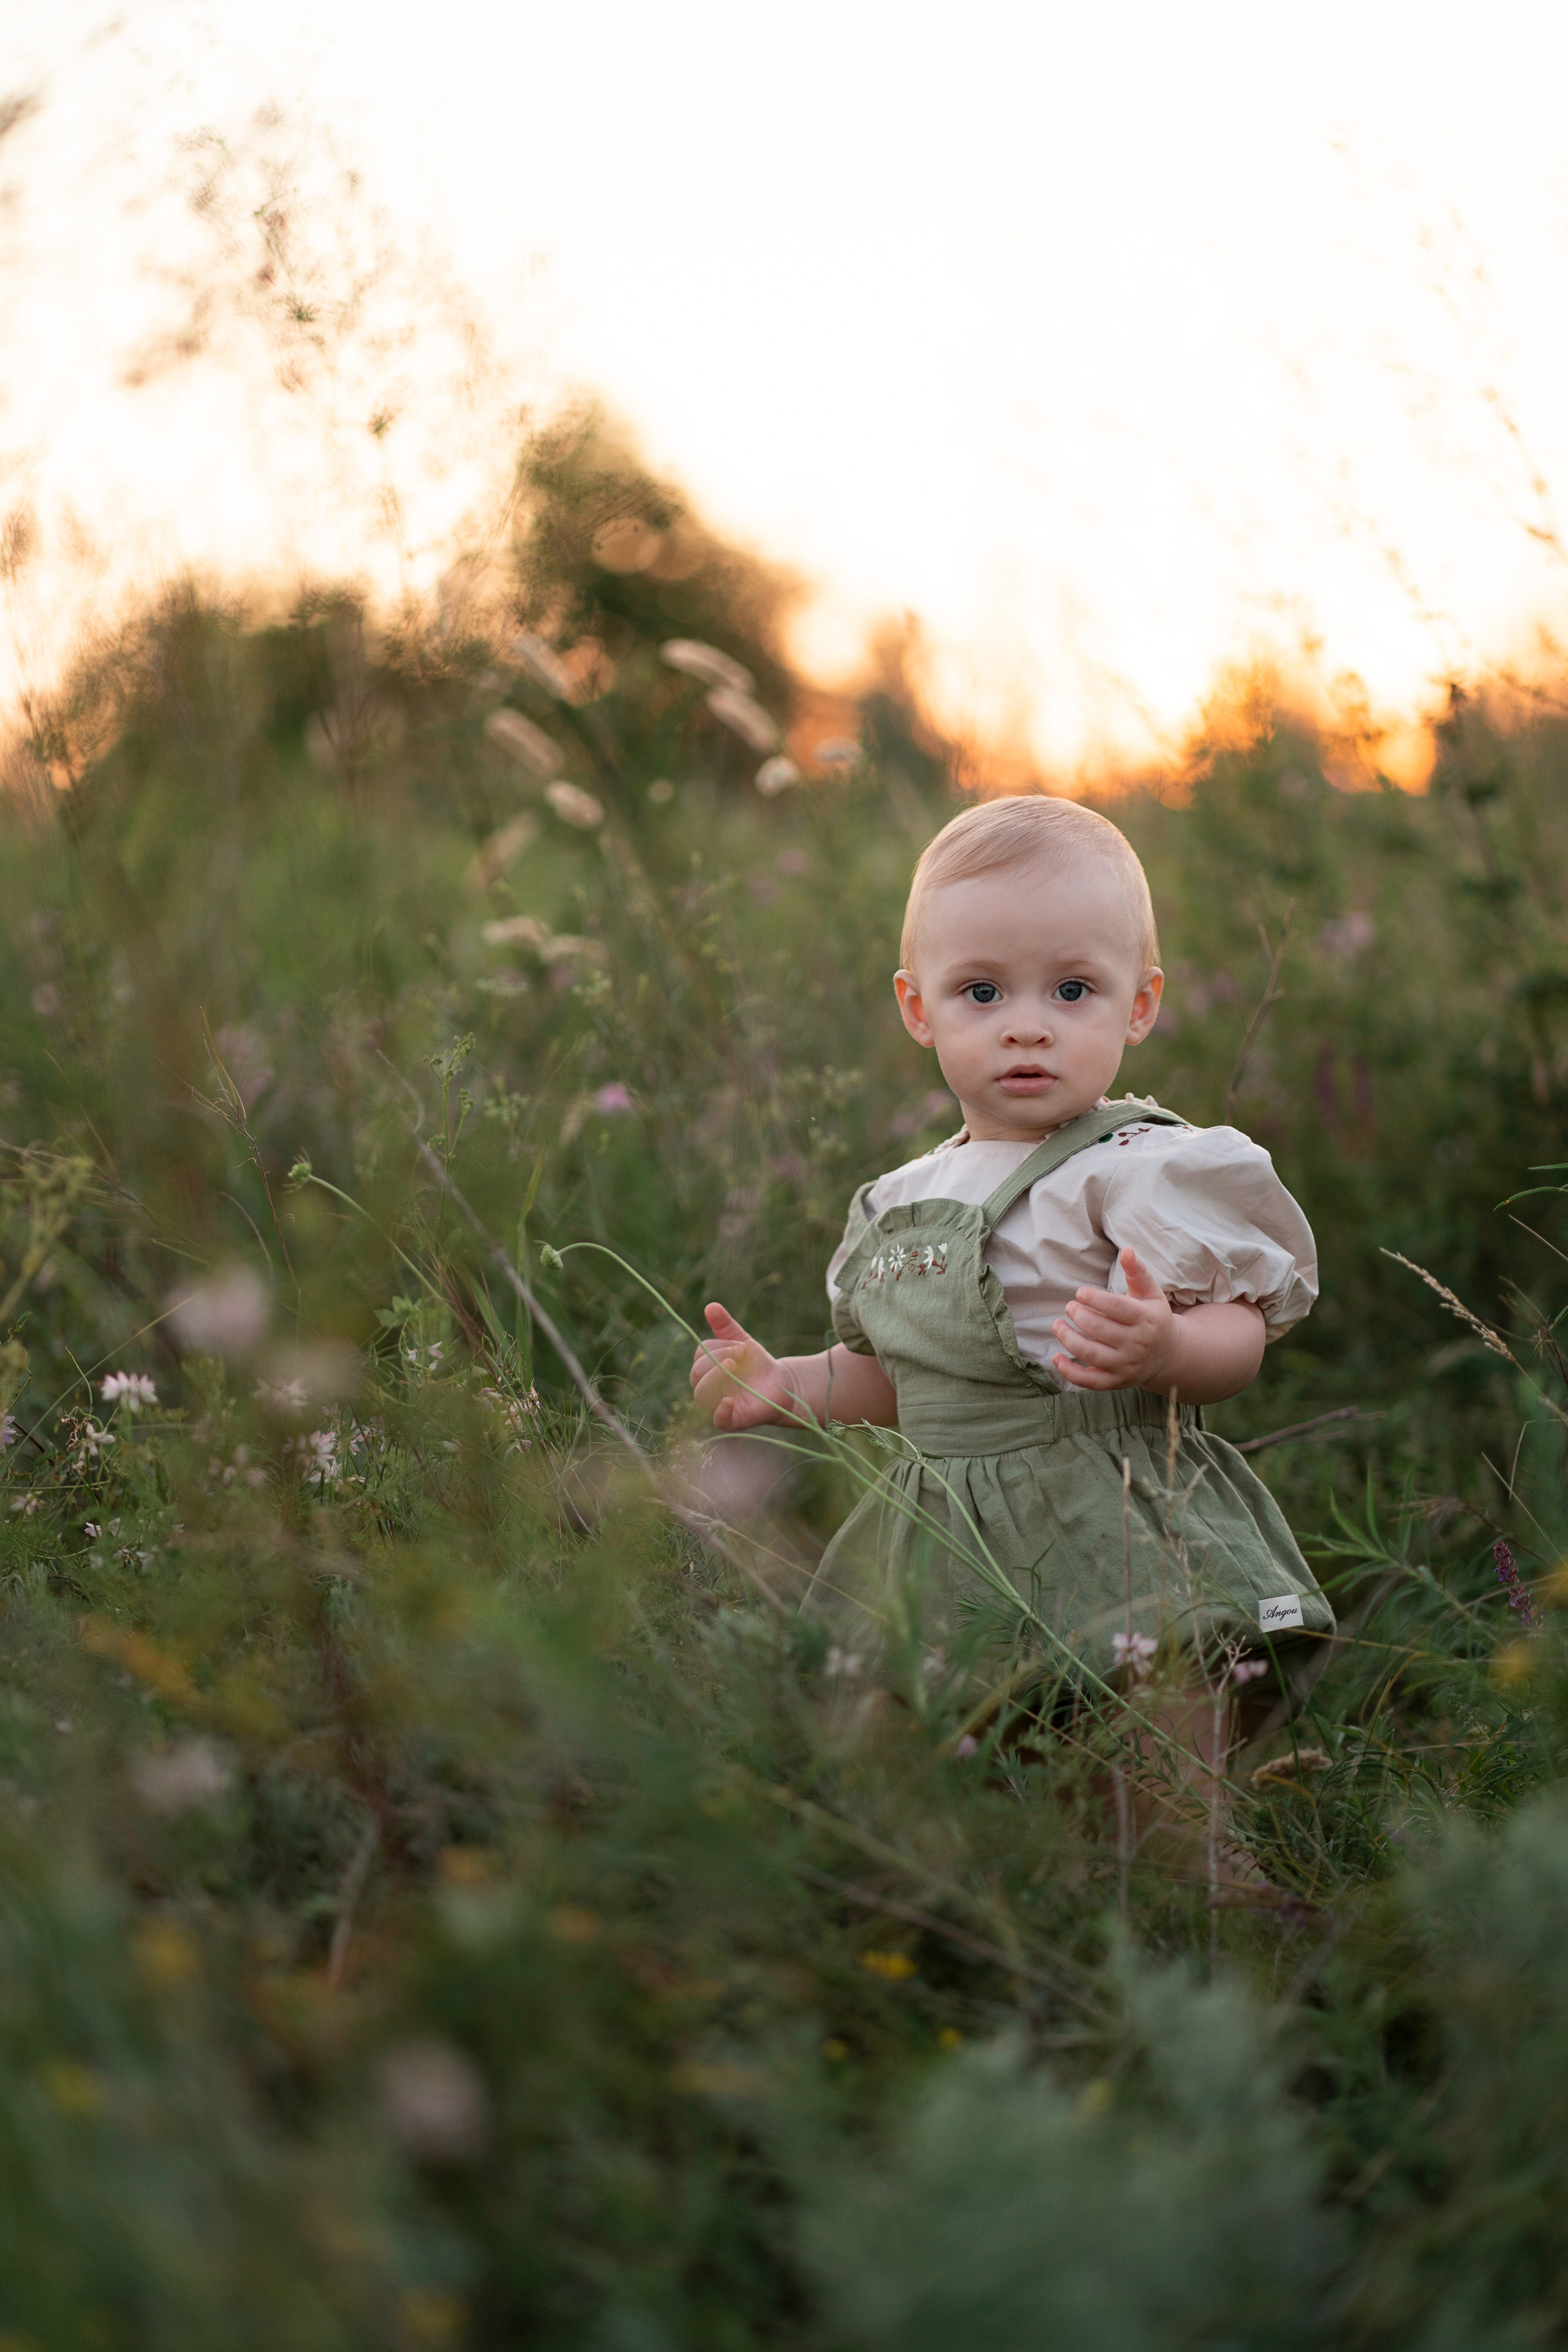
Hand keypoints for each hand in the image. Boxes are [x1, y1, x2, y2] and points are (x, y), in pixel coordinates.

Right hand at [689, 1303, 797, 1430]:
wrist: (781, 1383)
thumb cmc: (757, 1364)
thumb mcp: (743, 1341)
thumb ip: (726, 1326)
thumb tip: (711, 1306)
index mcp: (707, 1368)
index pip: (700, 1356)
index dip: (716, 1348)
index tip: (741, 1346)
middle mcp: (708, 1387)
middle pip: (696, 1374)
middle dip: (715, 1361)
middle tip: (739, 1355)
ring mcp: (718, 1404)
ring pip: (701, 1396)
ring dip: (714, 1380)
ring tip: (733, 1367)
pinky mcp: (732, 1420)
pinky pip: (718, 1421)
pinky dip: (720, 1411)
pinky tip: (729, 1400)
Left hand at [1051, 1247, 1177, 1392]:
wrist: (1168, 1354)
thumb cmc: (1153, 1317)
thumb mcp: (1151, 1293)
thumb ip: (1137, 1271)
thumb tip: (1125, 1249)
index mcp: (1147, 1319)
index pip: (1116, 1308)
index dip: (1094, 1299)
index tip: (1078, 1293)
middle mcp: (1138, 1344)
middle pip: (1100, 1330)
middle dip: (1078, 1316)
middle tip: (1069, 1307)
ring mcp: (1126, 1365)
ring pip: (1091, 1354)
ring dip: (1068, 1339)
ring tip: (1057, 1325)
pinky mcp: (1116, 1381)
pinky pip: (1090, 1381)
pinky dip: (1070, 1372)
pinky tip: (1056, 1358)